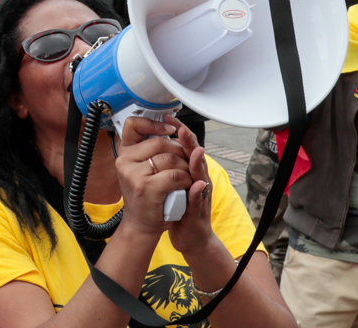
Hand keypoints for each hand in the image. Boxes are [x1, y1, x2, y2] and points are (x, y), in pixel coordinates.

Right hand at [114, 116, 194, 237]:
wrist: (141, 226)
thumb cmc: (146, 196)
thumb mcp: (141, 169)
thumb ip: (150, 150)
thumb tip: (170, 126)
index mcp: (124, 153)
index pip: (133, 124)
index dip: (154, 123)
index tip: (171, 129)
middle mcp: (125, 161)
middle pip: (161, 142)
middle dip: (180, 151)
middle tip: (185, 164)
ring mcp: (134, 174)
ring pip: (171, 158)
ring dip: (186, 168)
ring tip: (185, 177)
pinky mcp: (147, 188)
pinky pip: (175, 175)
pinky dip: (186, 180)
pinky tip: (185, 186)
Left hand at [165, 117, 216, 256]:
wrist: (190, 236)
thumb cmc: (179, 208)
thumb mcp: (173, 183)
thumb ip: (169, 166)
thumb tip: (156, 146)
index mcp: (189, 172)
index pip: (185, 148)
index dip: (180, 133)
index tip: (171, 120)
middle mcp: (197, 179)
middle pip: (195, 156)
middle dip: (189, 142)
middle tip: (182, 129)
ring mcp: (200, 195)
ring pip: (201, 175)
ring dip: (198, 163)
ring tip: (195, 151)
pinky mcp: (199, 211)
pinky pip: (199, 199)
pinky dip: (197, 191)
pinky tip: (197, 184)